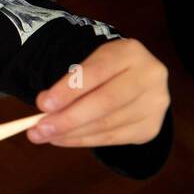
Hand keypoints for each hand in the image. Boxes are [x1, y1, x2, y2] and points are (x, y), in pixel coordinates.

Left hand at [28, 39, 169, 148]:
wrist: (136, 81)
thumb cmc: (105, 72)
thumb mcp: (90, 66)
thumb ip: (70, 83)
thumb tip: (44, 109)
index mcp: (130, 52)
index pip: (95, 72)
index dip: (68, 90)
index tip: (42, 104)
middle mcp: (149, 76)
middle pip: (105, 102)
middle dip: (68, 118)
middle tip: (39, 129)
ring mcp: (154, 104)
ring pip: (107, 125)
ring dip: (71, 134)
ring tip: (45, 135)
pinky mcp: (150, 127)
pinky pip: (111, 139)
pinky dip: (83, 141)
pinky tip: (63, 139)